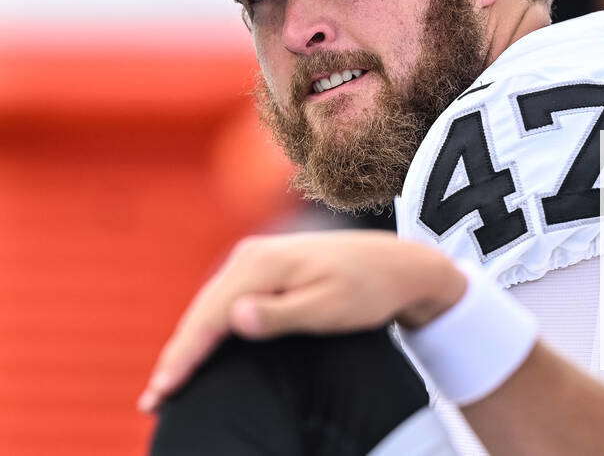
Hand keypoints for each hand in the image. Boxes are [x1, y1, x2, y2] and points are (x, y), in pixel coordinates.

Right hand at [137, 230, 465, 412]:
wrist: (397, 264)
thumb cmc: (368, 290)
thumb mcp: (329, 308)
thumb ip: (281, 315)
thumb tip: (233, 318)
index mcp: (262, 264)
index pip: (209, 317)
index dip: (183, 357)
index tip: (162, 392)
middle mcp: (252, 255)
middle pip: (202, 311)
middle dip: (177, 355)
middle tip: (153, 401)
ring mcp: (257, 257)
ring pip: (210, 306)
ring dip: (188, 343)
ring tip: (167, 383)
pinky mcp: (265, 266)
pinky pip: (225, 301)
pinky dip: (208, 328)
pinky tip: (200, 350)